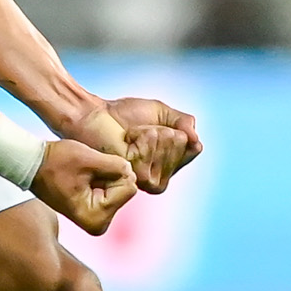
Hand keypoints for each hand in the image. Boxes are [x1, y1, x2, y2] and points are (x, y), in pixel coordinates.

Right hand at [30, 138, 139, 236]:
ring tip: (81, 175)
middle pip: (125, 190)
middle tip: (83, 173)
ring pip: (120, 188)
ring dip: (105, 176)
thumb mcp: (87, 159)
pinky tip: (82, 178)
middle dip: (110, 175)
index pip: (129, 188)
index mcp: (95, 218)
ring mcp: (96, 219)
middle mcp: (98, 224)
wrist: (33, 165)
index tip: (88, 171)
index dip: (114, 172)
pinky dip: (102, 178)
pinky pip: (112, 189)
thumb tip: (131, 172)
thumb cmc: (55, 162)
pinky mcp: (95, 211)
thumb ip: (116, 166)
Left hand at [75, 95, 201, 193]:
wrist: (95, 116)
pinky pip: (153, 149)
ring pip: (170, 148)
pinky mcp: (134, 174)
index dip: (177, 130)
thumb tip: (196, 142)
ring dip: (152, 133)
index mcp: (169, 162)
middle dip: (162, 130)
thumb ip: (185, 123)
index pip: (193, 148)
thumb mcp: (162, 113)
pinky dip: (142, 136)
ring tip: (133, 134)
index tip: (155, 126)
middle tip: (140, 130)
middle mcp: (160, 174)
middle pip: (182, 147)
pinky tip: (127, 139)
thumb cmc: (124, 115)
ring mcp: (147, 177)